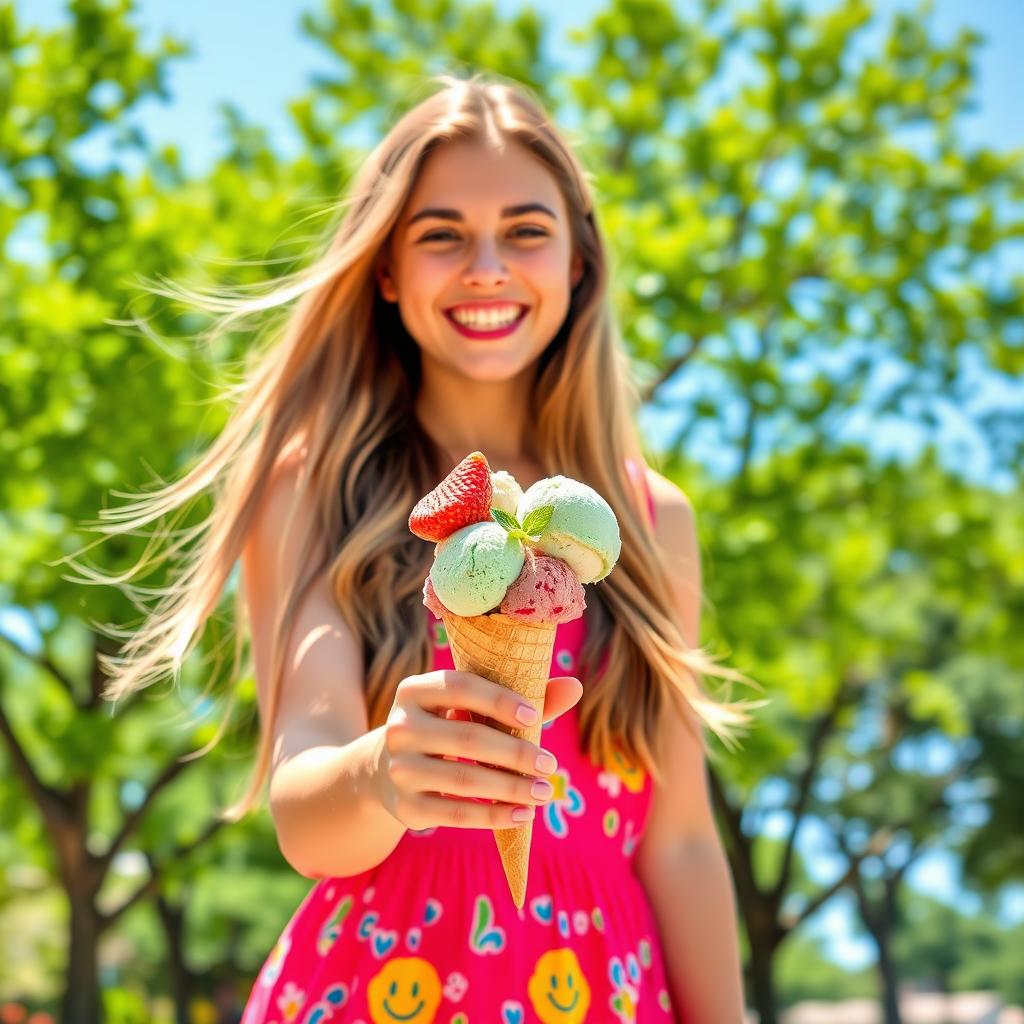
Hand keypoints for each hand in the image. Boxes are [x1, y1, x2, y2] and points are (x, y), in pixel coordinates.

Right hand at [375, 671, 581, 831]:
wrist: (391, 769)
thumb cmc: (449, 726)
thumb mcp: (474, 707)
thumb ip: (523, 697)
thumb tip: (575, 686)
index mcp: (415, 689)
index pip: (460, 687)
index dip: (498, 700)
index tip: (533, 715)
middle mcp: (399, 726)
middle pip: (467, 738)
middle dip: (515, 754)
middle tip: (551, 766)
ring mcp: (399, 768)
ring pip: (463, 780)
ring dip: (511, 788)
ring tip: (545, 793)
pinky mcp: (405, 806)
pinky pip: (455, 812)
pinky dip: (493, 815)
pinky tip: (523, 815)